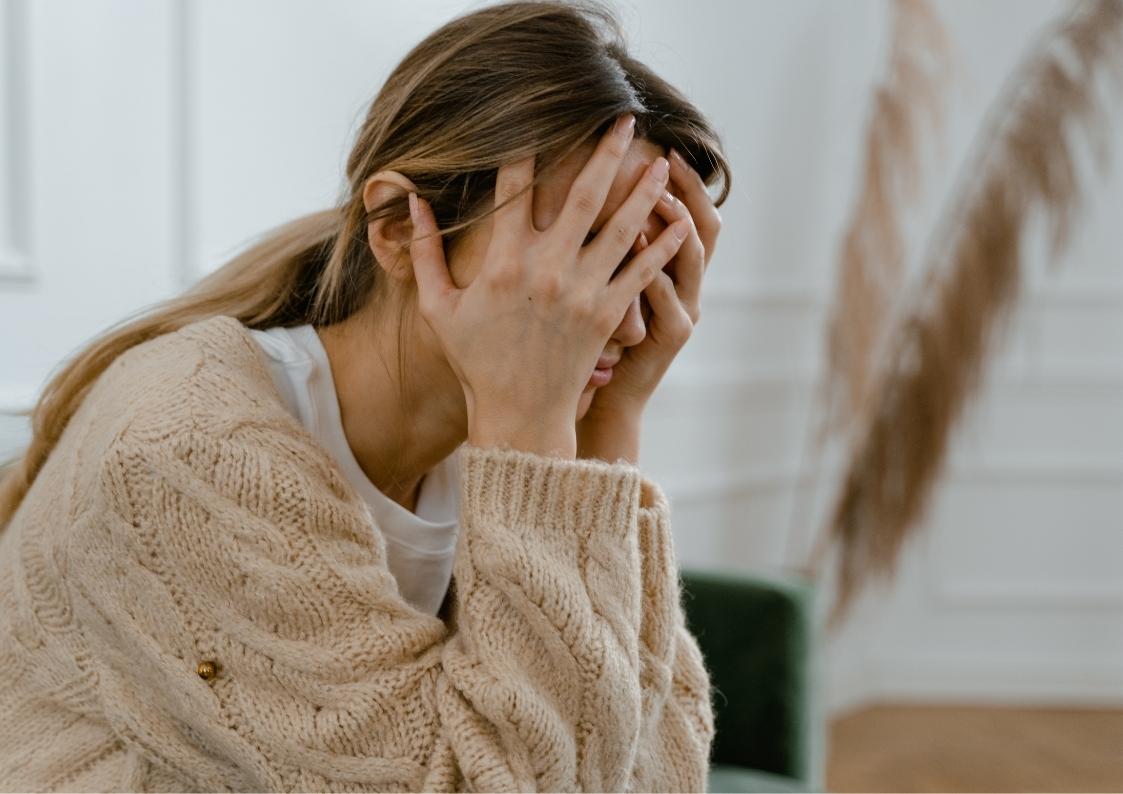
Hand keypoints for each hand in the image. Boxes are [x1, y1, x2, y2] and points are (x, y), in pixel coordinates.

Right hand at [407, 114, 690, 458]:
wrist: (518, 415)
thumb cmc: (476, 361)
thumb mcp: (438, 308)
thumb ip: (424, 254)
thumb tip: (413, 203)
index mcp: (503, 261)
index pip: (515, 188)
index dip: (526, 148)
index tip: (537, 118)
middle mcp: (547, 268)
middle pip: (584, 194)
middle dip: (606, 151)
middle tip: (624, 118)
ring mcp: (582, 290)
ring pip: (622, 227)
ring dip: (644, 189)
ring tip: (662, 161)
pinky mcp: (608, 314)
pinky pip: (642, 271)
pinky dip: (664, 245)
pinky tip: (680, 221)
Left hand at [577, 147, 722, 462]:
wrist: (602, 397)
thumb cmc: (593, 340)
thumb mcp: (604, 287)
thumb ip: (604, 245)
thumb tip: (584, 192)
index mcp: (670, 268)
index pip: (686, 212)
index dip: (683, 180)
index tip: (662, 146)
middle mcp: (687, 285)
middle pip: (704, 225)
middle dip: (688, 189)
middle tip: (666, 158)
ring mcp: (684, 309)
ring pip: (691, 257)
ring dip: (675, 224)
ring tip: (657, 195)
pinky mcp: (672, 335)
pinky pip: (669, 298)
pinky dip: (656, 271)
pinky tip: (640, 246)